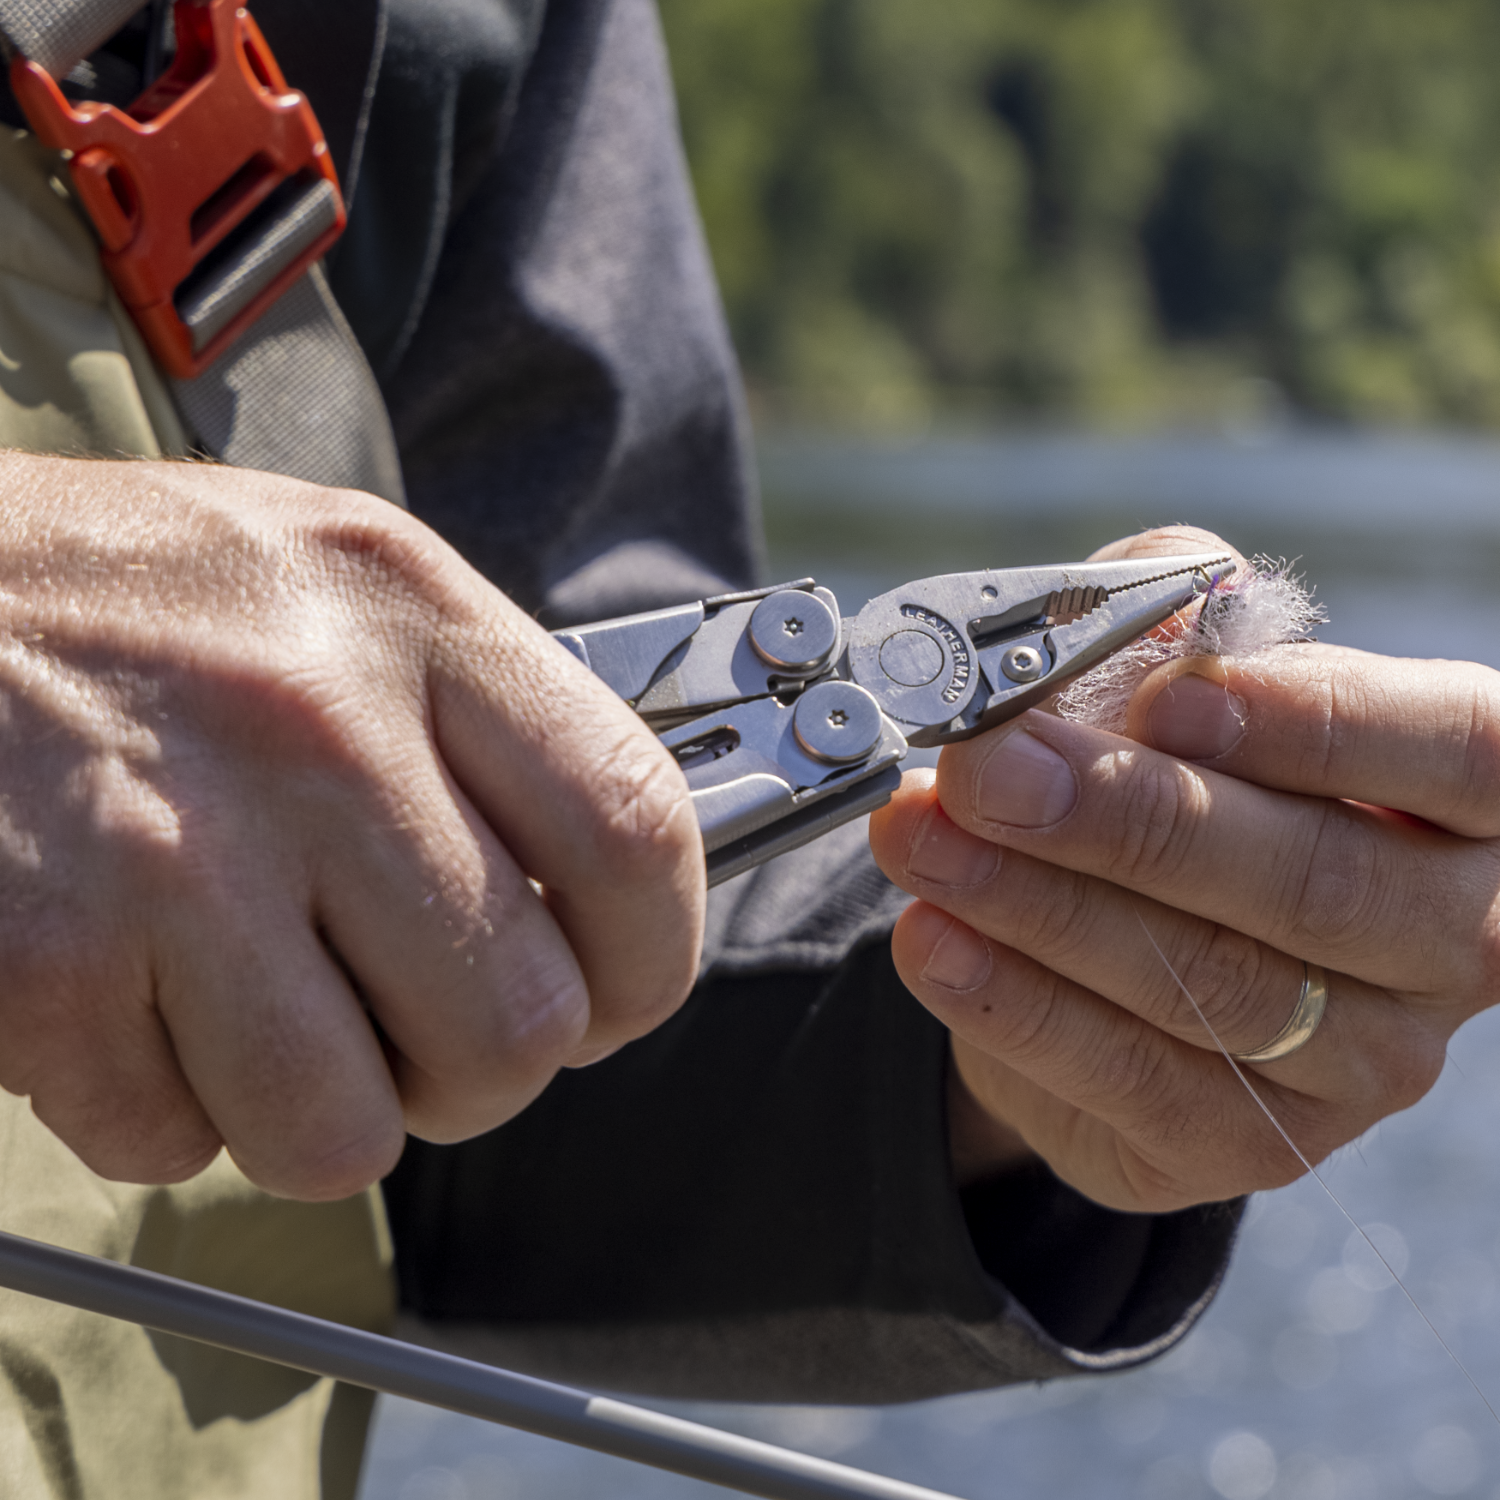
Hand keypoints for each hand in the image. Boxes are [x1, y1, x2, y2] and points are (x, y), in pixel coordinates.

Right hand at [0, 453, 703, 1199]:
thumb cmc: (128, 601)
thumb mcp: (334, 587)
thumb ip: (477, 722)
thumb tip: (594, 894)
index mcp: (411, 613)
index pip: (634, 831)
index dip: (650, 957)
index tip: (611, 994)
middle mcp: (316, 722)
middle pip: (517, 1020)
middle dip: (475, 1073)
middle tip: (412, 1031)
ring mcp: (180, 844)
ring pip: (351, 1129)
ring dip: (318, 1116)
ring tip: (258, 1021)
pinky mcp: (51, 956)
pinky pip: (173, 1140)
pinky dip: (161, 1110)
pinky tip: (127, 1003)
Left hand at [869, 528, 1499, 1211]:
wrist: (1133, 942)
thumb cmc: (1182, 778)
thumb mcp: (1182, 675)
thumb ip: (1174, 624)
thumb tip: (1133, 622)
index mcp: (1467, 803)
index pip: (1456, 751)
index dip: (1322, 724)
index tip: (1176, 702)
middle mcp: (1446, 940)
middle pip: (1313, 882)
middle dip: (1128, 818)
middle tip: (989, 767)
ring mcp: (1363, 1061)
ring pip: (1206, 983)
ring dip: (1038, 903)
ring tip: (920, 836)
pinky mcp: (1252, 1143)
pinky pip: (1129, 1075)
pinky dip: (1014, 1003)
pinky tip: (931, 939)